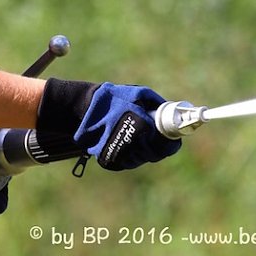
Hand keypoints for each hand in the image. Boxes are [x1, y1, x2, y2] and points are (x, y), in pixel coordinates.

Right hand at [37, 78, 181, 170]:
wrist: (82, 108)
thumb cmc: (112, 99)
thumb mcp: (138, 94)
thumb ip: (157, 103)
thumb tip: (173, 111)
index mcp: (142, 128)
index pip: (166, 146)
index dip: (170, 142)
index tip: (170, 137)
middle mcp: (132, 145)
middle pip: (155, 155)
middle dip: (157, 146)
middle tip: (154, 135)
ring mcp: (119, 156)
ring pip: (141, 160)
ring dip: (143, 150)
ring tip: (136, 135)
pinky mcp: (109, 161)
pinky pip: (127, 162)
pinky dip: (129, 154)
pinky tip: (125, 141)